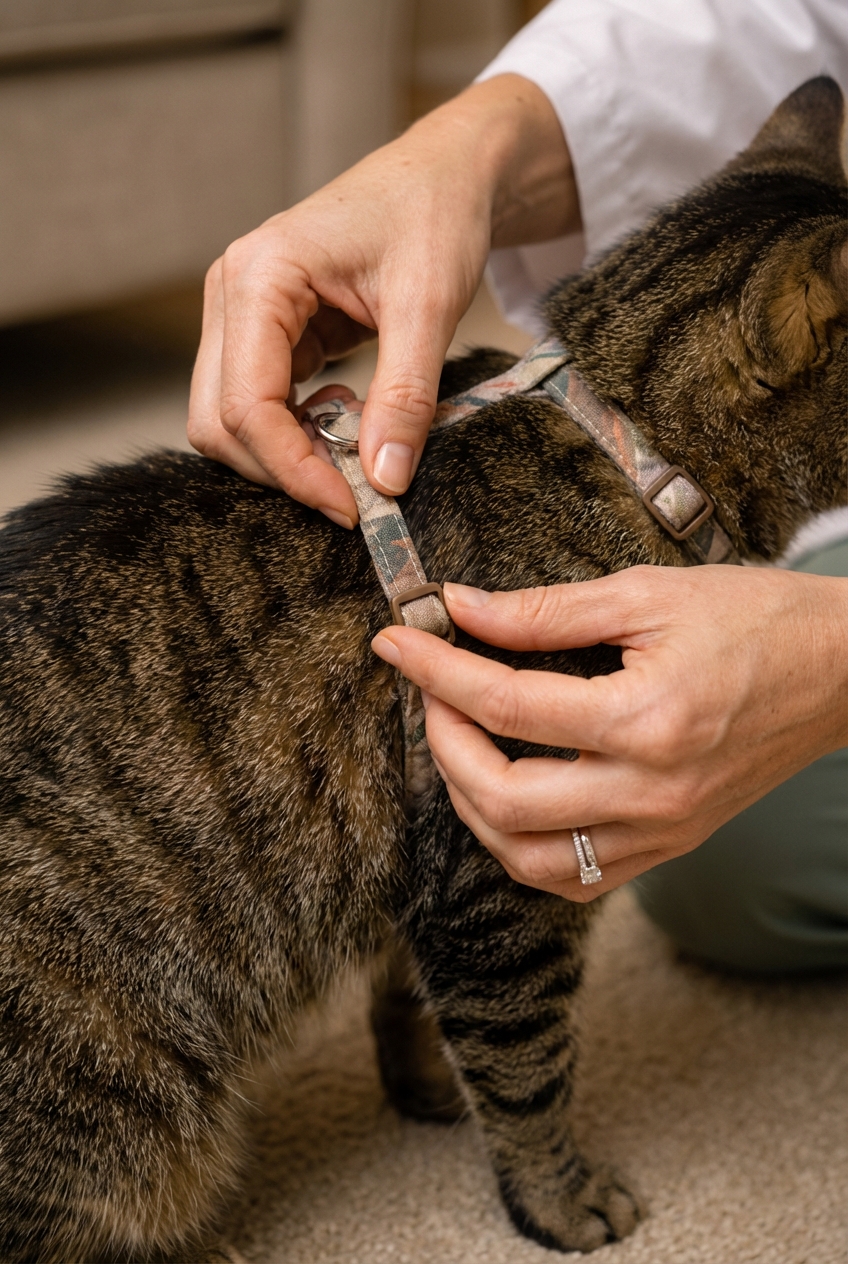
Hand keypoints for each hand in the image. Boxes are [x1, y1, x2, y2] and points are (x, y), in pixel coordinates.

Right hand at [187, 75, 578, 523]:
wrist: (445, 173)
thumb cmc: (433, 214)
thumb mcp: (430, 305)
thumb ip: (405, 395)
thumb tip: (385, 481)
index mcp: (259, 276)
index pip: (246, 404)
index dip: (292, 469)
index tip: (350, 507)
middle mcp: (232, 294)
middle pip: (219, 421)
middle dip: (280, 470)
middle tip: (352, 494)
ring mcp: (242, 315)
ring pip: (231, 420)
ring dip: (285, 455)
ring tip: (355, 449)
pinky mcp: (266, 333)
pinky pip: (260, 405)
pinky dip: (296, 434)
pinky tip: (346, 421)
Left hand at [371, 566, 847, 900]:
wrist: (839, 672)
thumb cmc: (754, 620)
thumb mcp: (646, 594)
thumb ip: (544, 610)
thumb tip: (460, 608)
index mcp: (647, 720)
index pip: (505, 707)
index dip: (435, 670)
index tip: (398, 639)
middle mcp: (652, 793)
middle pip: (502, 798)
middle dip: (442, 742)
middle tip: (430, 689)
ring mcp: (661, 832)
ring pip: (528, 858)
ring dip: (472, 803)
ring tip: (458, 742)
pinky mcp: (668, 847)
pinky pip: (572, 875)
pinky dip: (520, 842)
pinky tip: (506, 791)